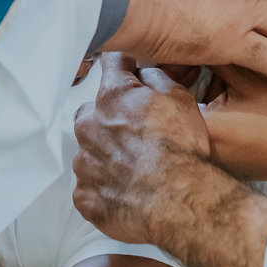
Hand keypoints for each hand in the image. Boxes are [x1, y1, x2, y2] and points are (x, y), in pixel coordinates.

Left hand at [73, 57, 211, 245]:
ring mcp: (83, 163)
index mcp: (112, 97)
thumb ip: (156, 79)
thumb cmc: (182, 151)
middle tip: (137, 136)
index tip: (129, 72)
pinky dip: (104, 188)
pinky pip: (89, 187)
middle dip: (110, 121)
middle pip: (92, 114)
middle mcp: (89, 126)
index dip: (123, 67)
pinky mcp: (84, 196)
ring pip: (89, 152)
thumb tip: (144, 73)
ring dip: (106, 156)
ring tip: (135, 169)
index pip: (111, 64)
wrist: (180, 202)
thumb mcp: (181, 100)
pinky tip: (127, 191)